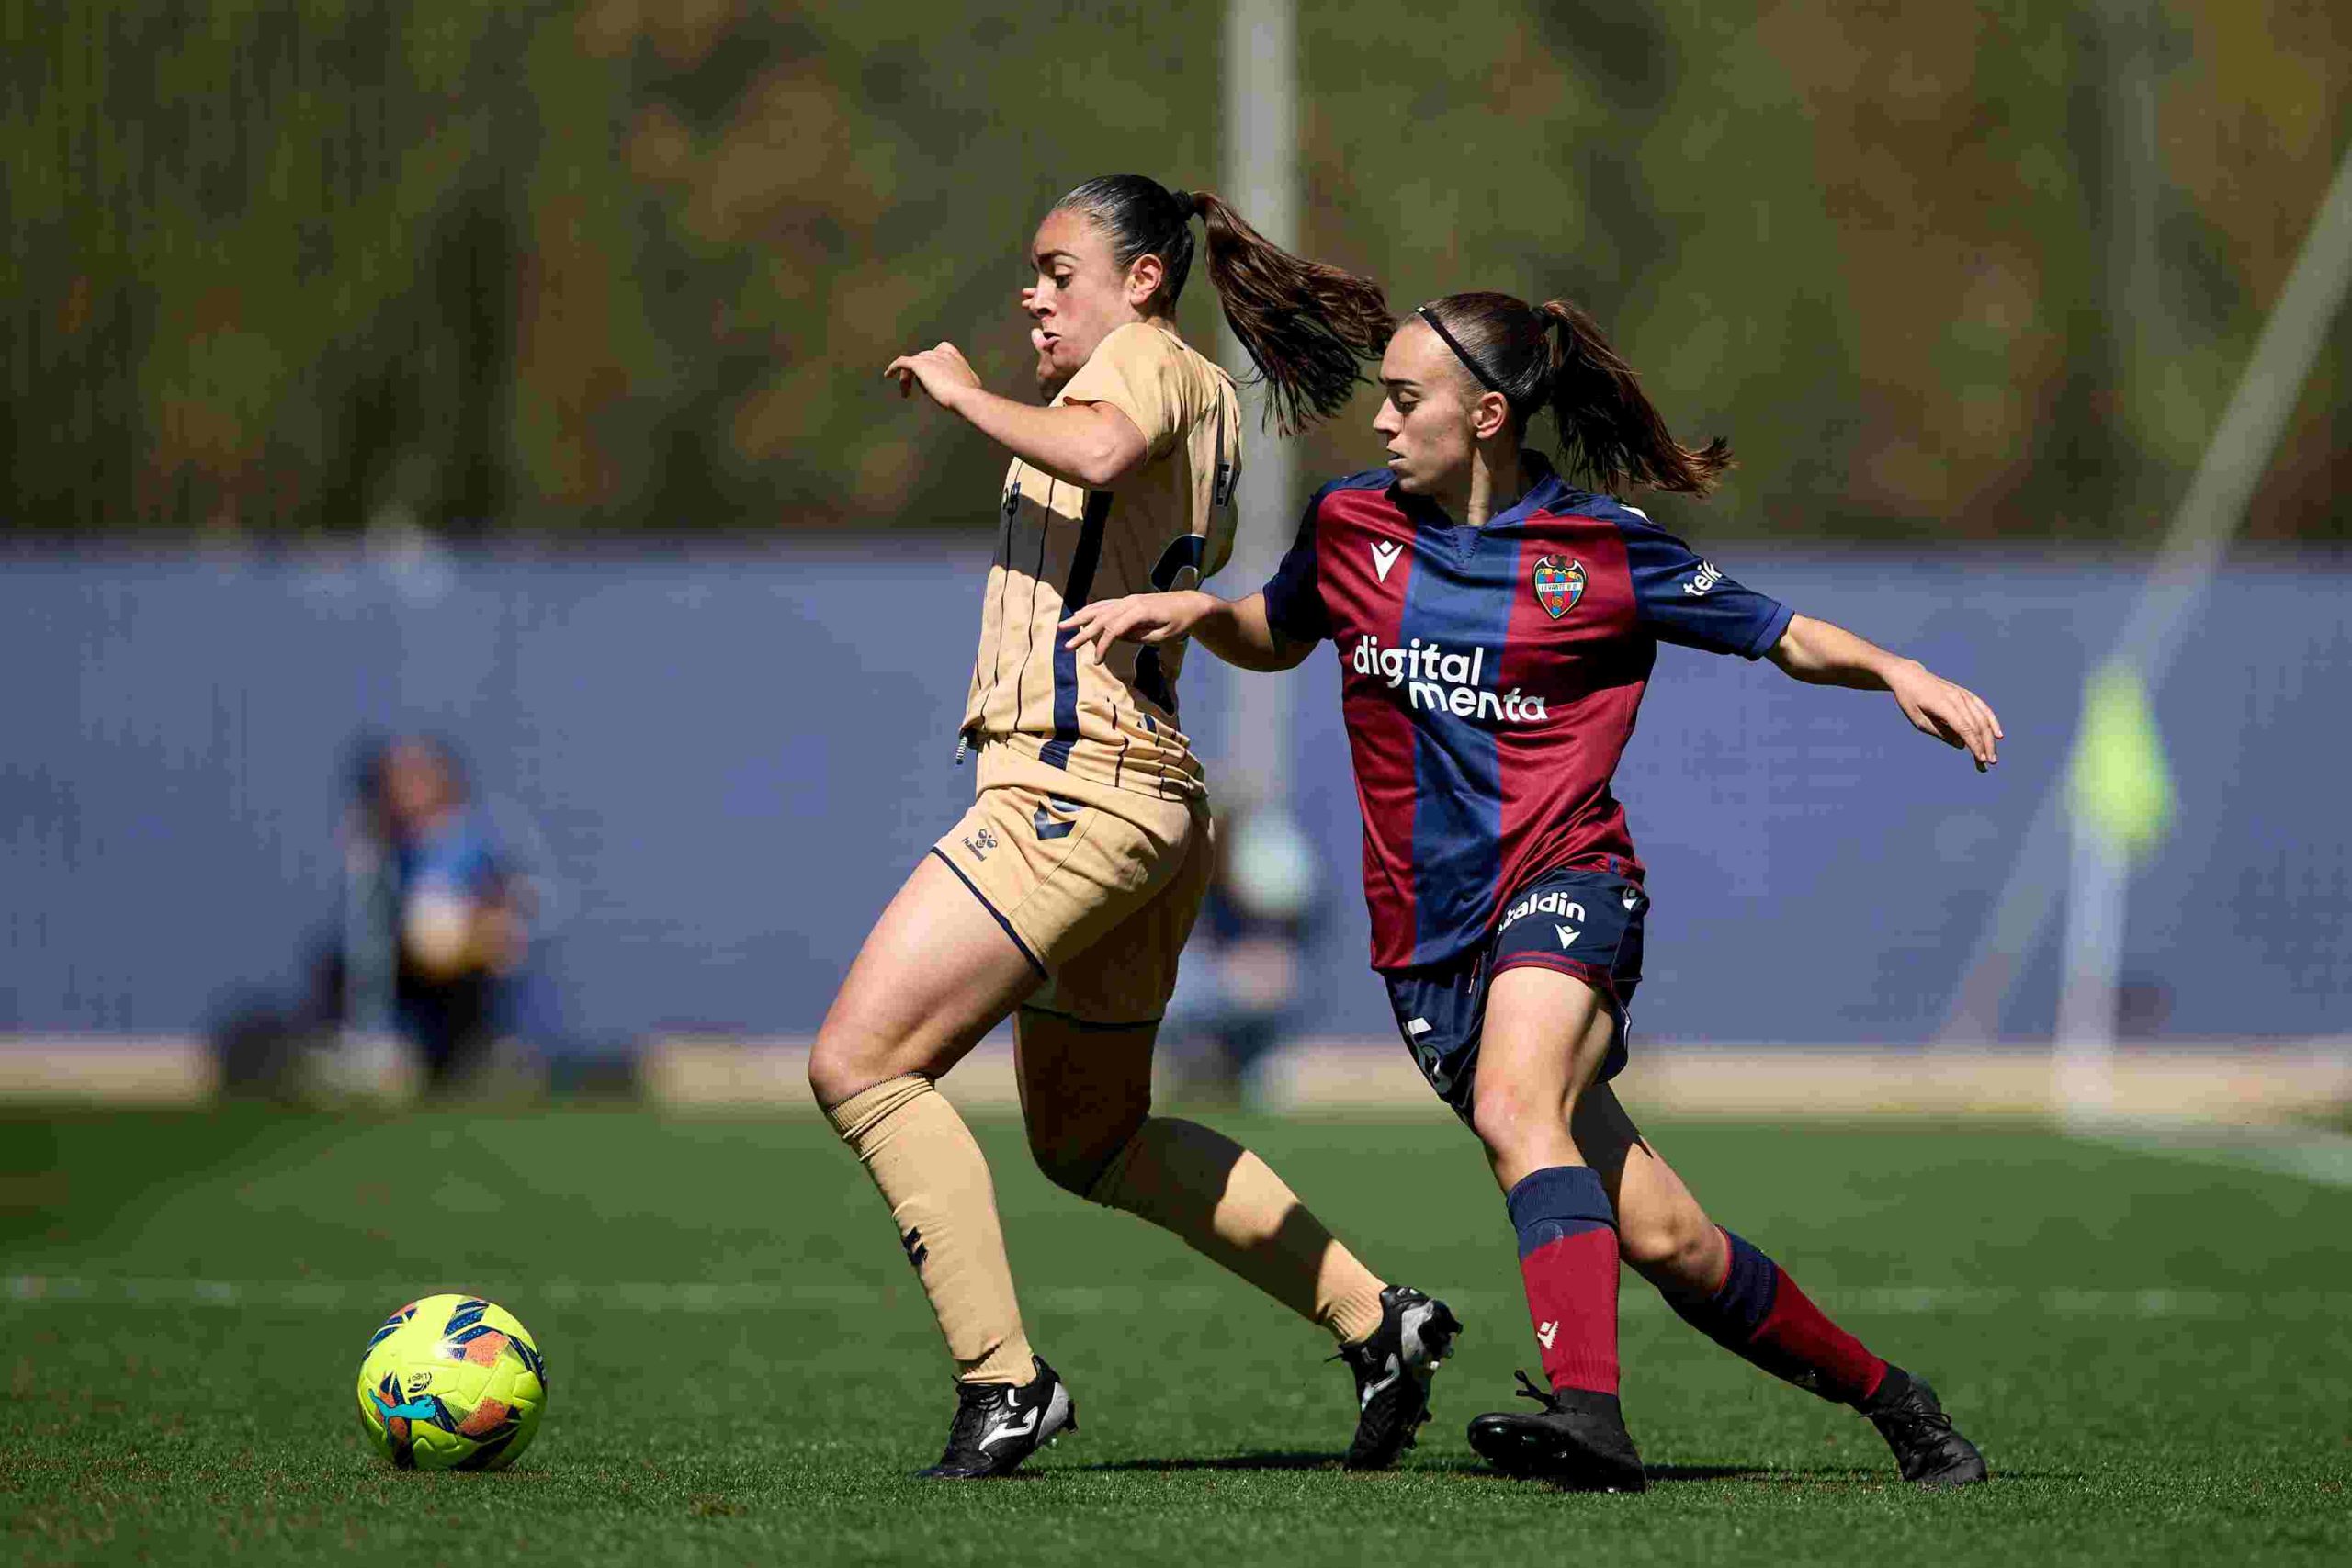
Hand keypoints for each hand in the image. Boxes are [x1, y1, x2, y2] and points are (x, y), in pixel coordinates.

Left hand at [883, 342, 980, 408]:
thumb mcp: (972, 386)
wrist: (966, 397)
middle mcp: (942, 353)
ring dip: (908, 378)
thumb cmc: (971, 397)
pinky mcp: (919, 364)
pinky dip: (893, 367)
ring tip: (906, 393)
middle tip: (919, 391)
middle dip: (920, 374)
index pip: (939, 351)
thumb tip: (969, 390)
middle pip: (924, 360)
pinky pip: (902, 362)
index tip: (932, 378)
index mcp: (954, 356)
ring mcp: (930, 357)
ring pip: (913, 364)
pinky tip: (887, 375)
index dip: (933, 363)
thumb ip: (966, 381)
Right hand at [1059, 591, 1211, 662]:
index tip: (1096, 661)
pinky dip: (1091, 610)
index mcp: (1140, 611)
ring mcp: (1128, 599)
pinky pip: (1106, 605)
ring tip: (1064, 626)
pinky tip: (1080, 615)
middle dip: (1083, 632)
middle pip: (1102, 618)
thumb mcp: (1164, 636)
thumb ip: (1140, 637)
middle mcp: (1130, 602)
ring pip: (1100, 608)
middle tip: (1067, 645)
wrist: (1190, 604)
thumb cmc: (1180, 622)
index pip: (1114, 629)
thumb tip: (1118, 637)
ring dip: (1081, 618)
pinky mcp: (1128, 600)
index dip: (1103, 646)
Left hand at [1887, 661, 2003, 770]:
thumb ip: (1941, 733)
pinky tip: (1998, 734)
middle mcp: (1958, 698)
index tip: (1981, 760)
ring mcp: (1964, 695)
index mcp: (1944, 705)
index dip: (1975, 744)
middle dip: (1985, 745)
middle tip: (1989, 763)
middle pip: (1977, 725)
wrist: (1911, 677)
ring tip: (1993, 755)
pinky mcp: (1966, 694)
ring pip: (1983, 718)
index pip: (1965, 728)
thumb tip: (1962, 745)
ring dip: (1990, 738)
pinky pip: (1983, 708)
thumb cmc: (1911, 701)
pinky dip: (1992, 721)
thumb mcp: (1919, 721)